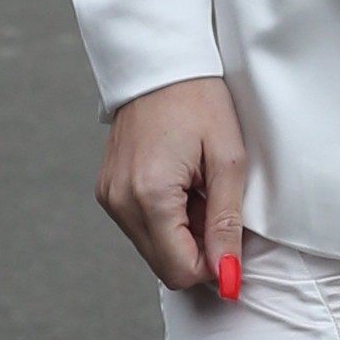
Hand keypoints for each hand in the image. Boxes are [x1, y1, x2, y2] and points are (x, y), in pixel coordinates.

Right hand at [96, 75, 246, 294]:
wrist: (159, 63)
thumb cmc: (199, 102)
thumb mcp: (228, 161)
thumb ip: (226, 223)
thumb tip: (227, 275)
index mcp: (149, 195)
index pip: (180, 271)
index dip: (214, 266)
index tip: (232, 238)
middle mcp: (120, 201)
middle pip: (164, 266)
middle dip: (198, 249)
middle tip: (216, 206)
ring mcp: (109, 196)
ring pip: (153, 249)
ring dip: (183, 233)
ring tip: (197, 189)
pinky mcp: (107, 190)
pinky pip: (141, 227)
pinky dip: (166, 219)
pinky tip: (179, 185)